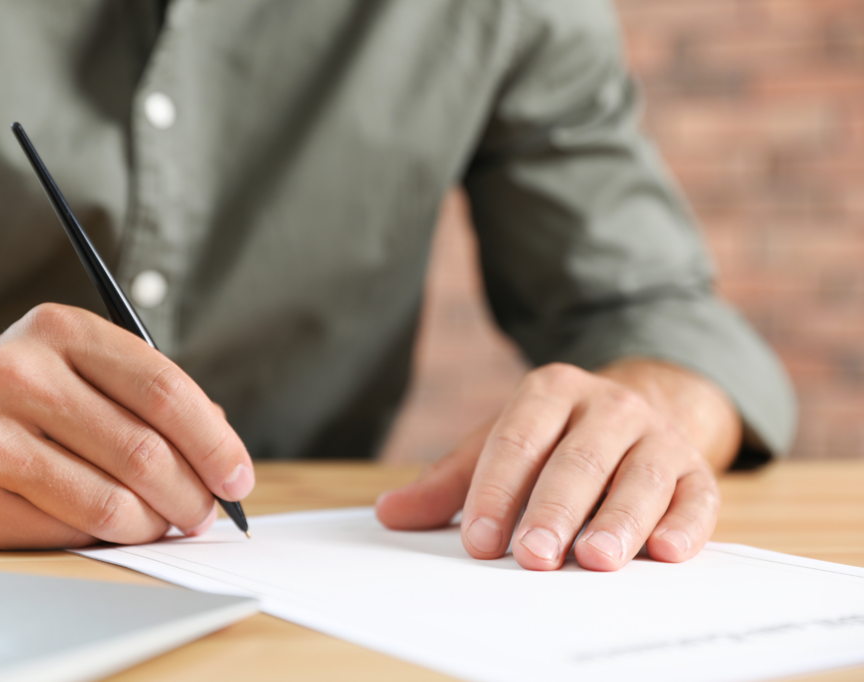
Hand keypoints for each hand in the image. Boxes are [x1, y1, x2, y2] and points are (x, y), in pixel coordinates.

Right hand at [0, 303, 252, 548]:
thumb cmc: (17, 402)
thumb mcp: (78, 370)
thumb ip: (149, 397)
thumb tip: (222, 450)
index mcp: (60, 330)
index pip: (163, 388)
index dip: (213, 441)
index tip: (238, 476)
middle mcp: (19, 373)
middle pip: (144, 450)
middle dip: (193, 493)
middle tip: (206, 512)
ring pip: (111, 500)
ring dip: (153, 524)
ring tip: (162, 523)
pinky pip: (67, 532)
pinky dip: (105, 539)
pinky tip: (110, 529)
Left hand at [376, 361, 740, 570]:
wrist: (635, 413)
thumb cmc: (554, 440)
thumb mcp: (499, 447)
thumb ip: (449, 483)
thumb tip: (390, 514)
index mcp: (551, 391)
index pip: (518, 441)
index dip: (497, 491)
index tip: (480, 540)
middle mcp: (608, 407)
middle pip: (577, 462)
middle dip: (553, 511)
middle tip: (533, 555)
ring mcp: (657, 436)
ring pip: (638, 479)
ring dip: (618, 521)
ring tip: (596, 558)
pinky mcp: (696, 470)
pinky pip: (696, 497)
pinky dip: (683, 525)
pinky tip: (664, 551)